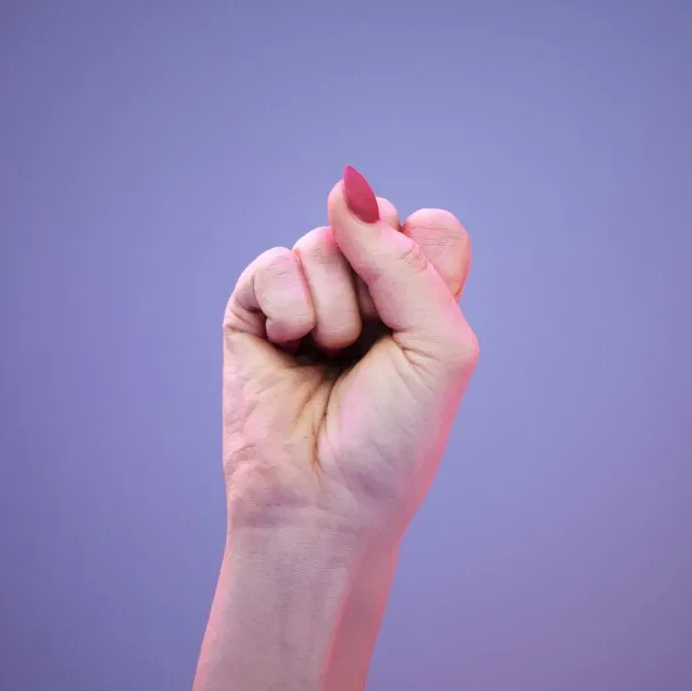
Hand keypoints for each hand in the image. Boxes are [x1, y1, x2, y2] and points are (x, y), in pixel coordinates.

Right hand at [221, 166, 479, 541]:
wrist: (322, 504)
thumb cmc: (392, 437)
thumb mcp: (436, 345)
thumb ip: (402, 258)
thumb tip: (344, 186)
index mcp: (421, 297)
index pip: (432, 226)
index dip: (424, 262)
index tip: (415, 322)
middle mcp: (367, 290)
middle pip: (376, 221)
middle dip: (377, 285)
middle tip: (370, 347)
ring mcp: (309, 296)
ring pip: (323, 242)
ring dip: (332, 311)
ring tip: (327, 359)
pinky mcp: (256, 309)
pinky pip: (273, 266)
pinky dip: (288, 312)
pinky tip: (288, 350)